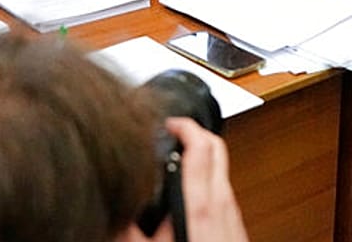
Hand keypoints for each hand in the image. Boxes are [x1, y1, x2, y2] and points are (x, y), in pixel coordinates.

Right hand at [141, 117, 249, 241]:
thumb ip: (132, 229)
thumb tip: (116, 215)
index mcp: (199, 204)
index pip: (200, 145)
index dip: (184, 126)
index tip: (169, 123)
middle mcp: (221, 200)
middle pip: (216, 145)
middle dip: (196, 130)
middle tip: (176, 131)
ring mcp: (232, 207)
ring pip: (221, 165)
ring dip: (203, 152)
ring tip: (181, 154)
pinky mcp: (236, 217)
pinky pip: (224, 184)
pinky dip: (210, 175)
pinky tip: (194, 184)